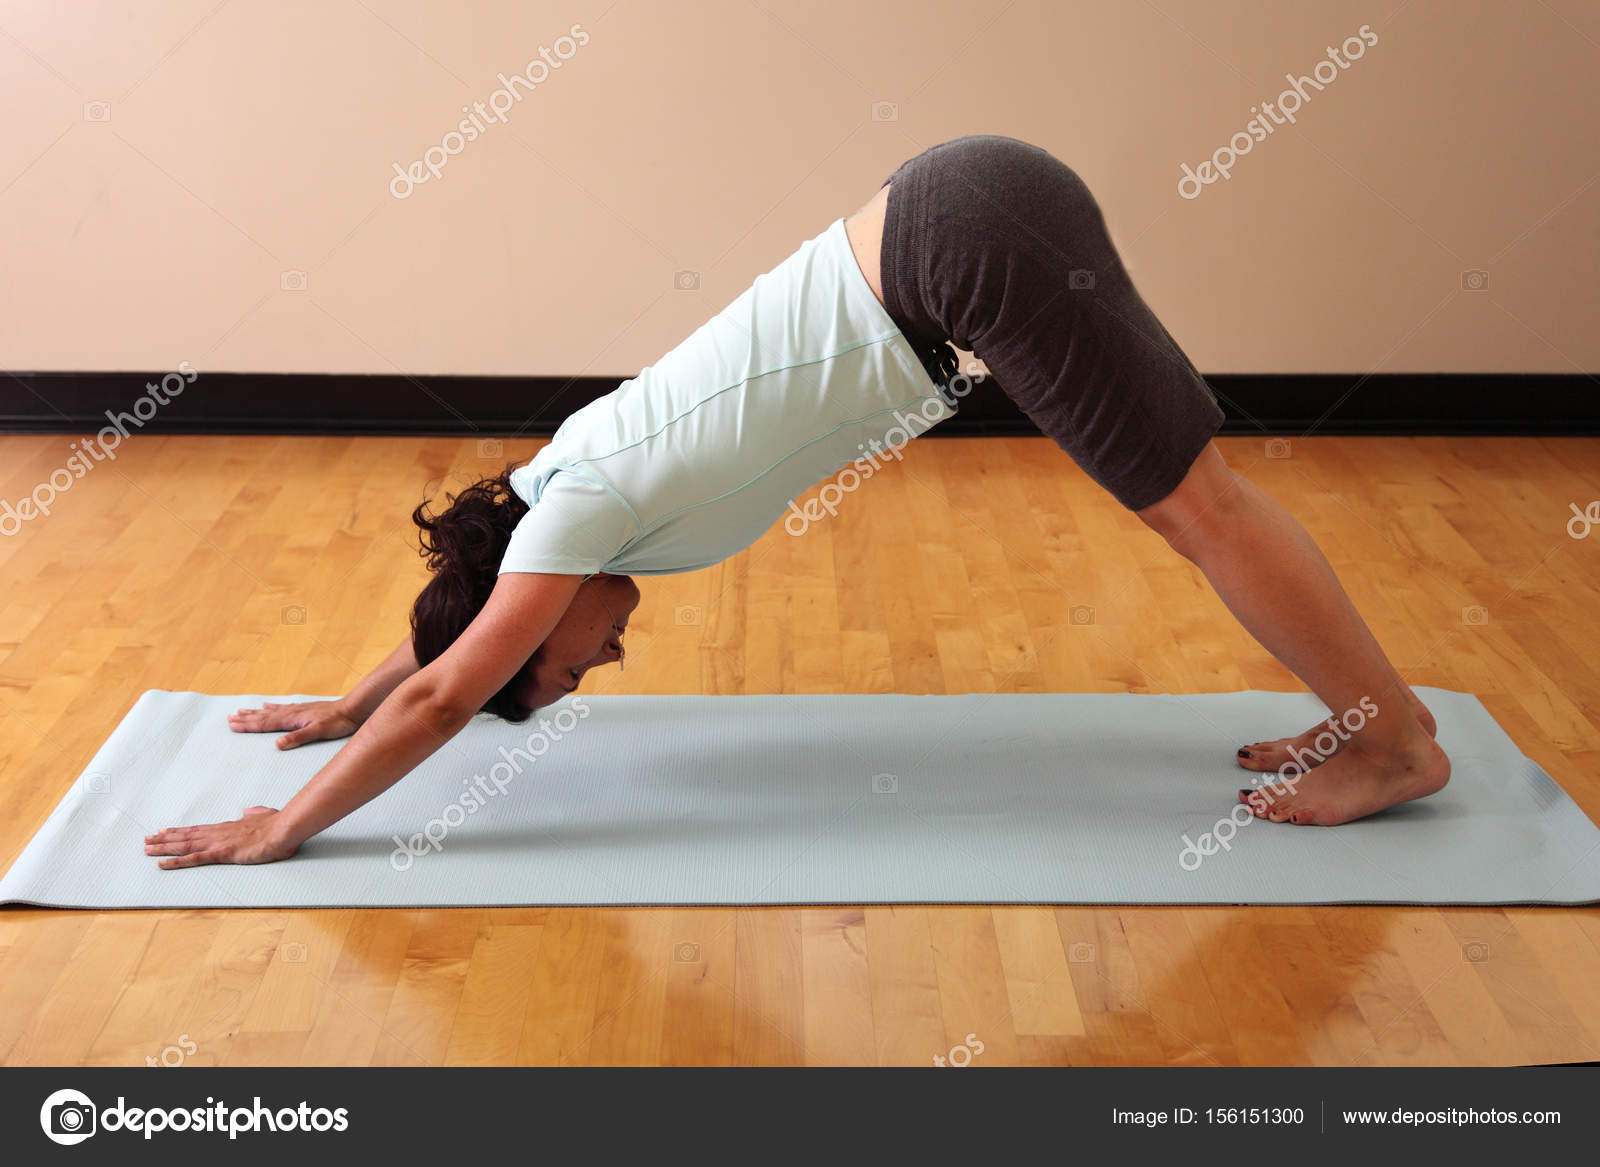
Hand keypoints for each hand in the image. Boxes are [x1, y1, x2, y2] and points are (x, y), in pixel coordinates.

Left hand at [144, 806, 299, 868]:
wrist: (284, 829)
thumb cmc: (277, 825)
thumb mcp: (264, 815)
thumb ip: (254, 813)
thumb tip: (247, 811)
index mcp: (227, 827)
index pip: (198, 830)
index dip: (179, 831)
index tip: (164, 831)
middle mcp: (217, 833)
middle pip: (185, 836)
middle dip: (164, 838)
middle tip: (146, 840)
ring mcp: (218, 843)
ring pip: (184, 845)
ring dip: (163, 848)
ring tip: (146, 849)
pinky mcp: (222, 853)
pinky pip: (193, 858)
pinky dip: (175, 861)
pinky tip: (161, 864)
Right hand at [227, 700, 358, 748]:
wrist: (352, 708)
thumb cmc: (337, 722)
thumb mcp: (318, 732)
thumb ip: (298, 738)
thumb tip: (277, 744)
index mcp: (292, 719)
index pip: (265, 724)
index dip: (248, 725)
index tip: (232, 725)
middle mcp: (291, 713)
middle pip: (263, 717)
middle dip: (246, 719)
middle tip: (229, 718)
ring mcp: (297, 710)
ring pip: (270, 711)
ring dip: (255, 712)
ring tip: (241, 710)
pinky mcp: (304, 710)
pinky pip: (282, 708)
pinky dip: (272, 707)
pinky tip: (267, 705)